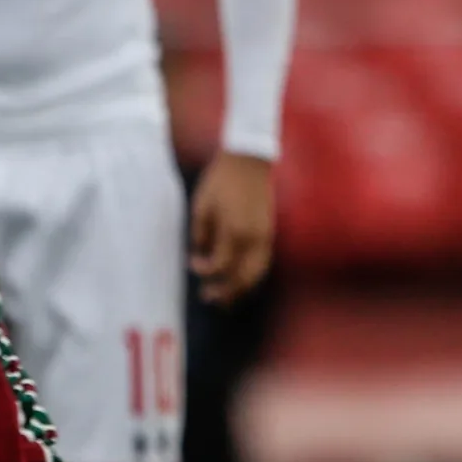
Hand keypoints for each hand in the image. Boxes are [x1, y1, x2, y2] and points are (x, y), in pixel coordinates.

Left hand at [190, 151, 274, 305]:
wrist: (248, 162)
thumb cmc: (220, 182)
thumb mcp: (201, 207)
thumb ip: (201, 235)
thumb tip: (199, 255)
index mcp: (233, 231)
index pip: (220, 266)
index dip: (204, 271)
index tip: (192, 265)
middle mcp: (253, 238)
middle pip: (242, 278)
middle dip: (225, 292)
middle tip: (208, 298)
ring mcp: (265, 237)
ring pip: (256, 274)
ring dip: (241, 289)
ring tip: (226, 300)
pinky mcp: (269, 233)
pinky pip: (263, 263)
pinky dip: (251, 276)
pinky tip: (240, 281)